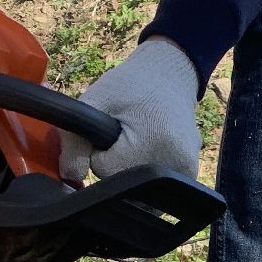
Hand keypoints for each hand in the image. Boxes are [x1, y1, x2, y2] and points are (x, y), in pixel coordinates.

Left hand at [58, 38, 200, 182]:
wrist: (170, 74)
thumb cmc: (131, 85)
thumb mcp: (95, 101)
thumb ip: (73, 140)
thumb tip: (71, 175)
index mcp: (153, 142)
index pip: (104, 170)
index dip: (100, 151)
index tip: (111, 130)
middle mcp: (176, 162)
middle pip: (122, 182)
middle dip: (116, 161)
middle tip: (127, 131)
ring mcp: (187, 171)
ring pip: (136, 187)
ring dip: (130, 166)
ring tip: (141, 136)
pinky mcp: (190, 173)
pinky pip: (153, 186)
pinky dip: (145, 169)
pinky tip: (151, 147)